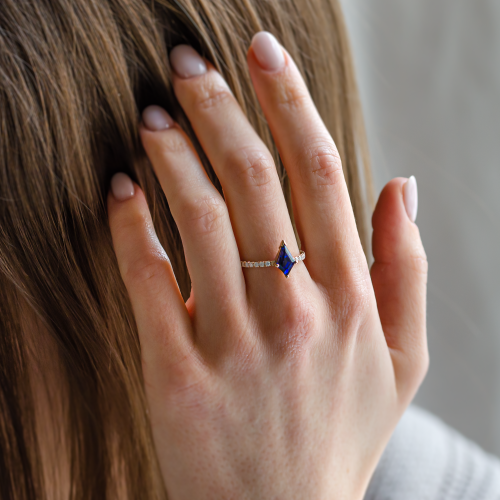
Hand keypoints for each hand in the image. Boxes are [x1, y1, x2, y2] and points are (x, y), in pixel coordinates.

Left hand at [108, 32, 427, 499]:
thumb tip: (401, 185)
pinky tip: (119, 190)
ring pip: (200, 219)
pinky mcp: (178, 376)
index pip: (320, 171)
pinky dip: (130, 227)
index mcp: (350, 296)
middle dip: (220, 107)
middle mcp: (298, 310)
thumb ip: (407, 268)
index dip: (290, 101)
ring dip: (171, 154)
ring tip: (151, 115)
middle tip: (189, 63)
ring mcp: (237, 343)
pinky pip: (150, 282)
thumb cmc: (341, 433)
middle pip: (255, 179)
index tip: (263, 53)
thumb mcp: (404, 357)